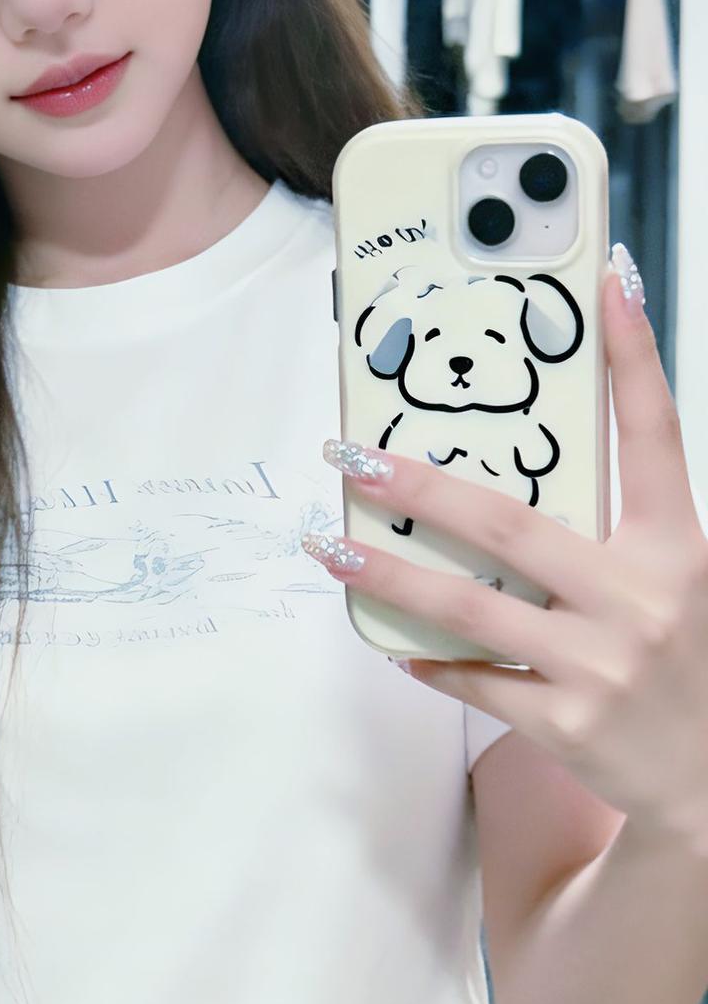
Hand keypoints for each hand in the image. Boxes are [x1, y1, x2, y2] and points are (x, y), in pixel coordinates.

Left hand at [307, 251, 707, 851]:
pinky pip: (475, 680)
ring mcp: (599, 664)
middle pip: (510, 525)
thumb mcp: (681, 581)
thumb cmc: (688, 663)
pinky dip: (429, 658)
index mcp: (676, 548)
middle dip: (421, 487)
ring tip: (331, 546)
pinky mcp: (566, 723)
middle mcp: (639, 599)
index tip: (606, 280)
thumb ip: (623, 526)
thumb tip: (539, 460)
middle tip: (352, 453)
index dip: (633, 355)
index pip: (653, 433)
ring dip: (389, 576)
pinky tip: (388, 639)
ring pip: (470, 607)